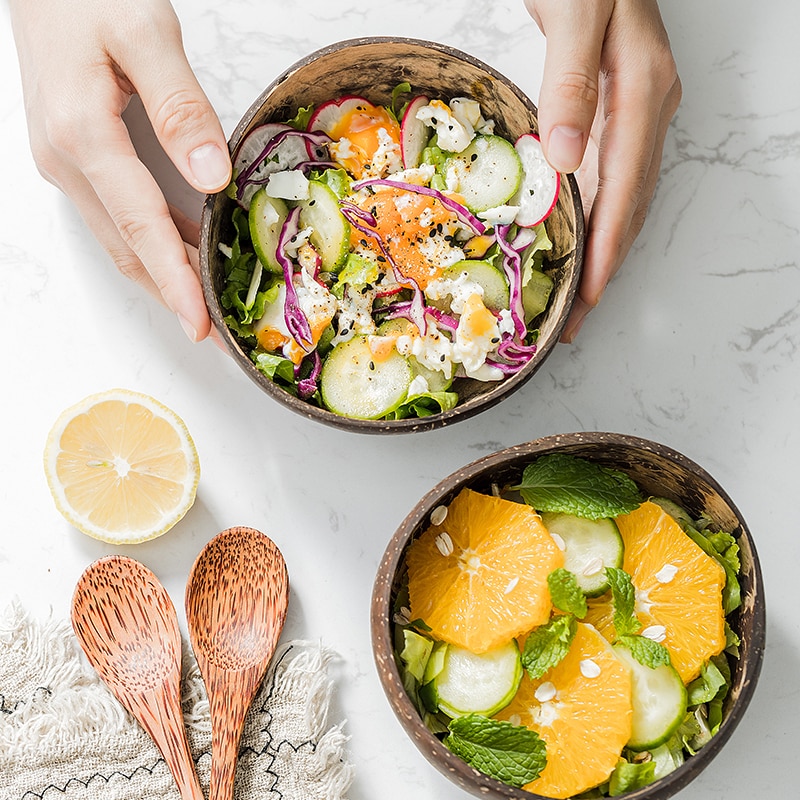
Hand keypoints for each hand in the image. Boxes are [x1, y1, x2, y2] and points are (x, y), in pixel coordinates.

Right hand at [9, 0, 230, 342]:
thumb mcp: (145, 33)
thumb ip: (180, 108)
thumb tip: (211, 179)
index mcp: (82, 133)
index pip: (139, 224)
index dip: (173, 280)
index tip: (200, 324)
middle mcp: (66, 160)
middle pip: (128, 248)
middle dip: (173, 297)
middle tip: (217, 337)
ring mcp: (66, 164)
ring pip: (121, 240)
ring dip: (163, 279)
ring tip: (207, 311)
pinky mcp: (75, 159)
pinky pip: (118, 219)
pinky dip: (153, 248)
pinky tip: (185, 260)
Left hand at [524, 0, 680, 341]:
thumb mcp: (577, 13)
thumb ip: (573, 82)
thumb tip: (565, 161)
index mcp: (642, 91)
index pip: (626, 188)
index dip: (607, 247)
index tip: (589, 296)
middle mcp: (647, 108)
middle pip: (629, 206)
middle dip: (603, 267)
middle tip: (575, 322)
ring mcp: (635, 111)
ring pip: (622, 199)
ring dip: (599, 251)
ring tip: (574, 299)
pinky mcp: (615, 109)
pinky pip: (609, 178)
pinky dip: (592, 218)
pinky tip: (574, 242)